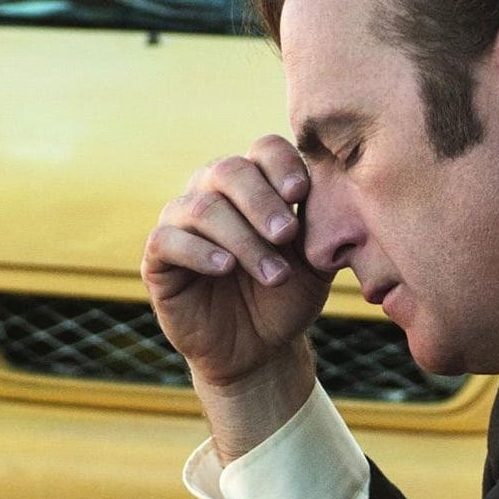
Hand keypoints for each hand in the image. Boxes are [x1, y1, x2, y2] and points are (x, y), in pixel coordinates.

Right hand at [143, 138, 328, 450]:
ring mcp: (181, 222)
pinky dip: (199, 251)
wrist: (260, 348)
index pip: (263, 150)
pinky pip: (167, 240)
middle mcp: (213, 192)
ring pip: (202, 208)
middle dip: (262, 202)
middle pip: (229, 171)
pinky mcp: (158, 256)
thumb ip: (323, 227)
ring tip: (274, 275)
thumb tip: (340, 195)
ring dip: (243, 239)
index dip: (280, 164)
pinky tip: (225, 266)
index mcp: (255, 183)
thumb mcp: (315, 261)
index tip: (300, 192)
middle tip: (287, 235)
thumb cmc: (288, 295)